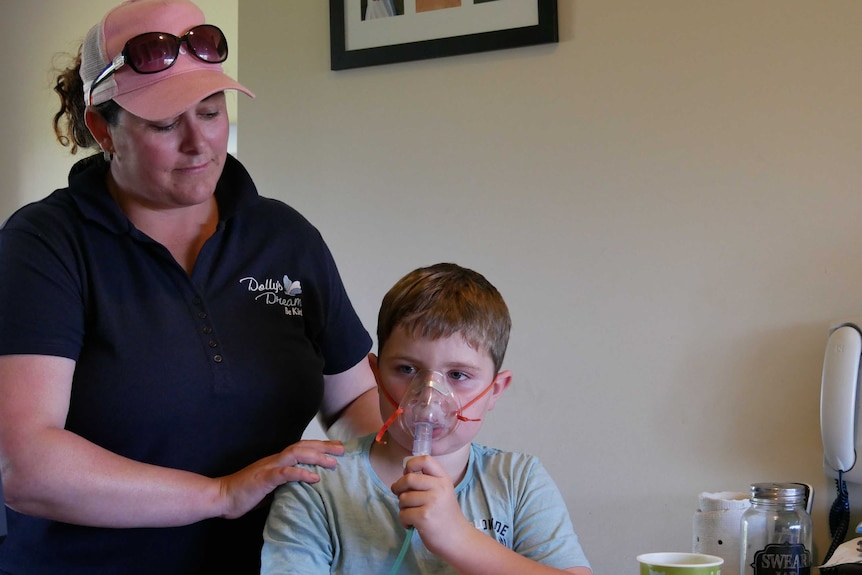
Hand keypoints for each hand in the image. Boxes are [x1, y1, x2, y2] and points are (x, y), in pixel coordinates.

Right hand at [216, 439, 343, 518]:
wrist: (221, 497)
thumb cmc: (245, 494)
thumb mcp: (270, 488)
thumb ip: (285, 483)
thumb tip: (303, 486)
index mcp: (277, 461)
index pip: (302, 448)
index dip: (320, 446)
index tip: (338, 447)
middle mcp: (275, 460)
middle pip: (303, 447)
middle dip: (324, 447)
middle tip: (343, 449)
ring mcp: (269, 467)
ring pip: (296, 455)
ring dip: (316, 457)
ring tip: (333, 462)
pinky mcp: (263, 479)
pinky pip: (285, 473)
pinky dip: (301, 473)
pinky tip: (314, 477)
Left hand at [391, 455, 475, 555]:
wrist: (457, 538)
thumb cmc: (445, 515)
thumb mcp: (442, 492)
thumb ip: (426, 482)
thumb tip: (397, 482)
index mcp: (443, 479)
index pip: (425, 460)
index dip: (411, 464)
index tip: (408, 474)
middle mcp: (439, 487)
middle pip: (408, 478)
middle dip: (399, 488)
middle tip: (401, 496)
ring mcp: (432, 502)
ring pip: (403, 498)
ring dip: (402, 508)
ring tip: (412, 514)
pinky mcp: (424, 517)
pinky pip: (403, 514)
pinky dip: (404, 521)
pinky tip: (412, 524)